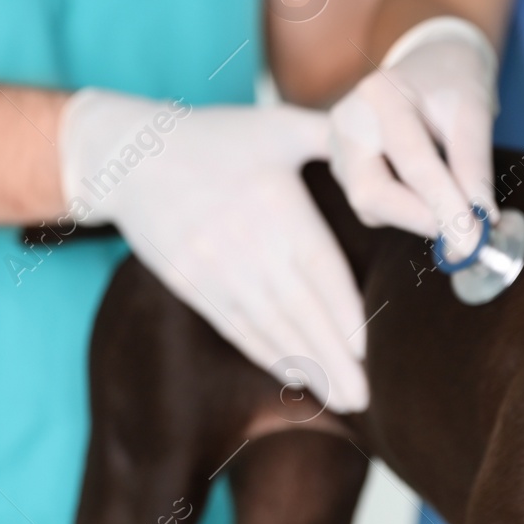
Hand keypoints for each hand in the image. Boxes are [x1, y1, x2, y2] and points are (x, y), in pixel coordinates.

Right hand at [59, 89, 367, 411]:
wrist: (132, 154)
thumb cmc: (219, 137)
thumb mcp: (278, 125)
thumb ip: (334, 138)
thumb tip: (390, 145)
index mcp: (275, 204)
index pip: (319, 270)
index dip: (344, 313)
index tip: (372, 351)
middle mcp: (245, 242)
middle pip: (298, 310)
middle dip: (334, 358)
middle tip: (367, 397)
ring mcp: (213, 267)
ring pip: (268, 326)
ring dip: (306, 367)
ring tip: (343, 398)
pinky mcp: (189, 283)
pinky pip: (235, 326)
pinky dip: (268, 354)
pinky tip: (297, 376)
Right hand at [329, 17, 497, 260]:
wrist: (430, 65)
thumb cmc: (453, 85)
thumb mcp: (474, 114)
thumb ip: (474, 167)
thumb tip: (481, 222)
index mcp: (381, 95)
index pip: (413, 162)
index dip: (445, 206)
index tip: (474, 241)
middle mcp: (347, 121)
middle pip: (371, 192)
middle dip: (421, 220)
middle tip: (466, 237)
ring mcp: (337, 146)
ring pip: (370, 207)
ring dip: (417, 216)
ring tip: (452, 198)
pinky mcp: (341, 167)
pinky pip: (372, 207)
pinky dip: (407, 210)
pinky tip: (428, 191)